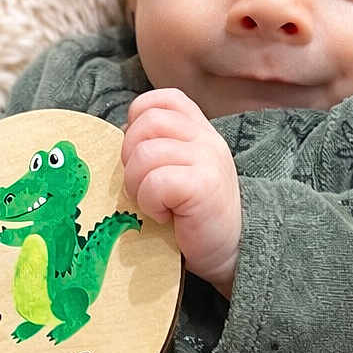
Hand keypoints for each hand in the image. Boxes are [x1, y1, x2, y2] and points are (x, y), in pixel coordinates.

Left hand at [121, 88, 240, 297]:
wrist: (232, 252)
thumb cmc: (194, 216)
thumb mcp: (177, 170)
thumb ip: (156, 147)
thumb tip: (120, 138)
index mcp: (198, 129)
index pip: (160, 100)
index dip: (137, 122)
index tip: (141, 156)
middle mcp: (206, 138)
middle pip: (147, 123)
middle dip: (130, 157)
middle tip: (142, 187)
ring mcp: (207, 159)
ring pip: (146, 153)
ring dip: (137, 184)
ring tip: (152, 204)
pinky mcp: (204, 186)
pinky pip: (156, 182)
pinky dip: (150, 202)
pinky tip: (163, 215)